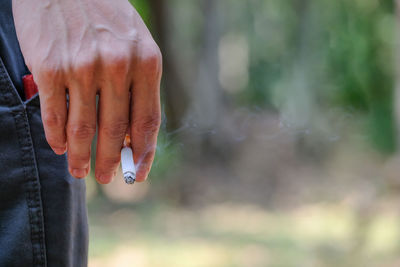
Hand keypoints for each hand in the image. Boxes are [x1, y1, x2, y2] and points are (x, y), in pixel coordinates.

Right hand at [12, 0, 161, 183]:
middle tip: (108, 178)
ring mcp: (82, 67)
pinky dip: (56, 137)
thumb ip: (139, 86)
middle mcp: (116, 66)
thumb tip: (132, 133)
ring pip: (83, 130)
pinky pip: (54, 115)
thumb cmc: (107, 17)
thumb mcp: (136, 45)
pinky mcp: (50, 67)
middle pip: (116, 131)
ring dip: (81, 158)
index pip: (148, 121)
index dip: (144, 154)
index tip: (138, 174)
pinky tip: (59, 147)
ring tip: (81, 172)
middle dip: (112, 162)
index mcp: (146, 63)